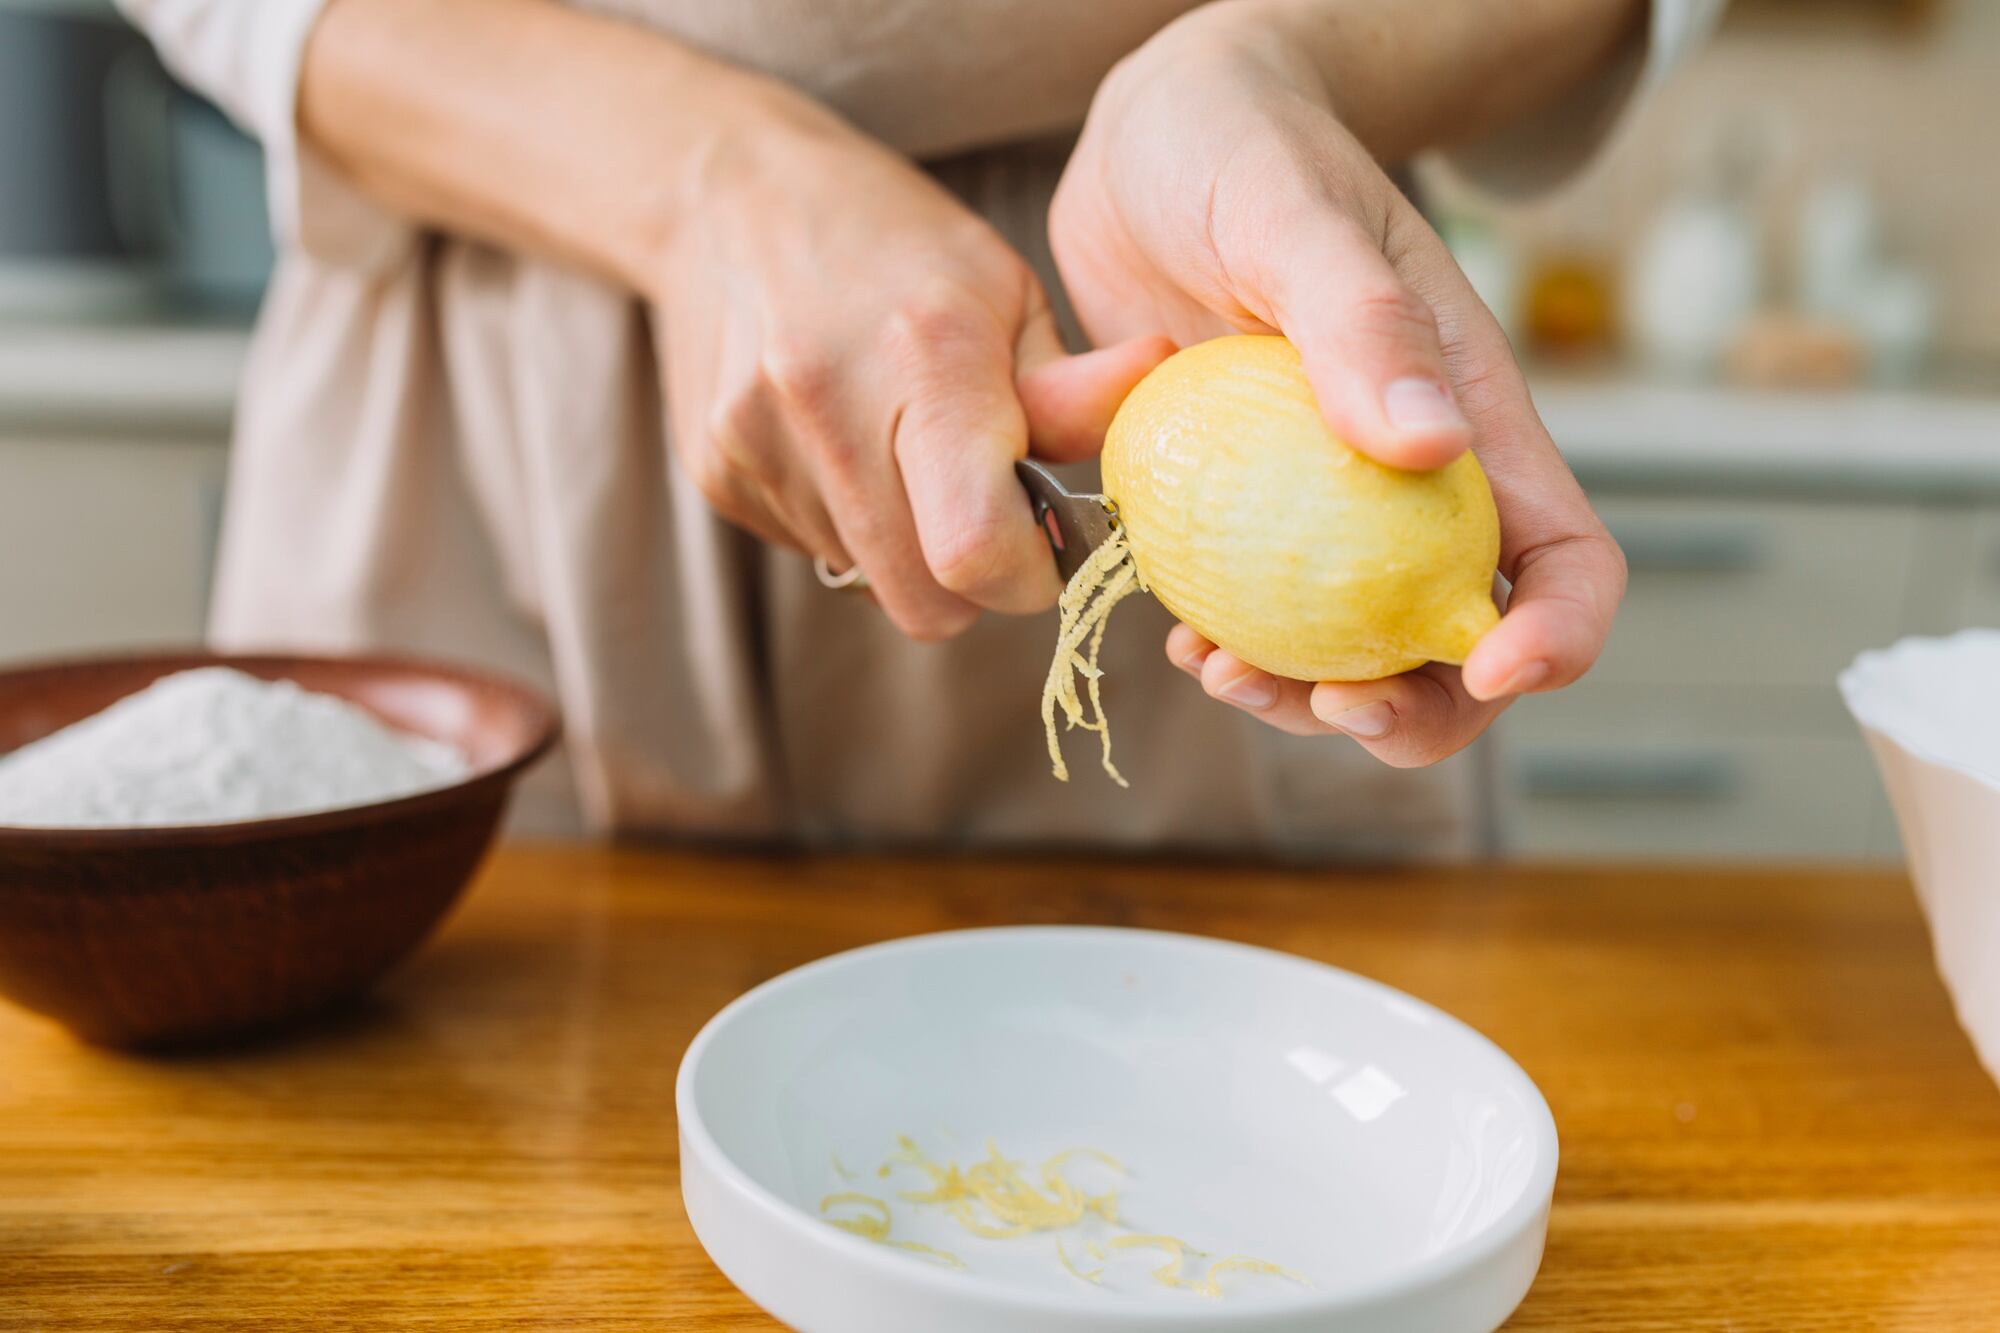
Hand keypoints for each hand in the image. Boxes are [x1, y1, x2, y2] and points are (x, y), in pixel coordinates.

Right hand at [650, 90, 1168, 639]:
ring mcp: (757, 448)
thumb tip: (1152, 449)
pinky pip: (815, 550)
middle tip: (986, 510)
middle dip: (971, 581)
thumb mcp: (1005, 291)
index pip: (974, 551)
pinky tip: (844, 440)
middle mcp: (827, 409)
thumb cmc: (895, 241)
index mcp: (925, 359)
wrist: (727, 196)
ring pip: (869, 584)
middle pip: (922, 602)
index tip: (1044, 546)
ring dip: (906, 546)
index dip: (1025, 577)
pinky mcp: (716, 475)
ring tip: (902, 448)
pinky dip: (849, 520)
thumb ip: (1072, 394)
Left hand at [1050, 11, 1623, 764]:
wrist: (1153, 142)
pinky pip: (1252, 618)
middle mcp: (1411, 487)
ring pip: (1350, 654)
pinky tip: (1173, 635)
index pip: (1564, 560)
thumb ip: (1363, 320)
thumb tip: (1428, 448)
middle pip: (1457, 648)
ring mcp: (1320, 511)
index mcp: (1470, 424)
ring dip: (1299, 698)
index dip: (1556, 637)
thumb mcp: (1298, 215)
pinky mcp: (1237, 515)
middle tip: (1320, 699)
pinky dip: (1229, 652)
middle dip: (1415, 713)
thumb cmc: (1245, 149)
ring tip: (1213, 668)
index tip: (1496, 670)